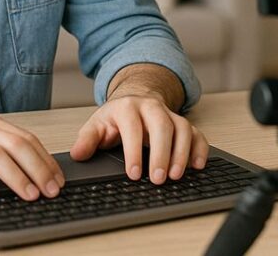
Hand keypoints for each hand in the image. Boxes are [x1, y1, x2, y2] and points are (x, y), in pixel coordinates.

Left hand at [70, 94, 208, 183]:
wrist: (134, 99)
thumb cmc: (115, 117)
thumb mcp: (97, 125)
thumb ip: (86, 139)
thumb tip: (78, 154)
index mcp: (127, 107)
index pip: (132, 128)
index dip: (134, 151)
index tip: (134, 174)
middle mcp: (151, 108)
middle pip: (161, 126)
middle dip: (162, 153)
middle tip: (158, 179)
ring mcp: (169, 114)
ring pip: (182, 128)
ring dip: (182, 153)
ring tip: (176, 176)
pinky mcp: (183, 122)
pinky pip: (196, 133)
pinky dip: (200, 148)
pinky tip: (197, 166)